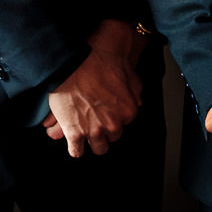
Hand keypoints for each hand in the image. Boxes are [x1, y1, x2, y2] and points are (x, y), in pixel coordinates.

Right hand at [42, 20, 146, 157]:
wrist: (73, 61)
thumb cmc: (99, 62)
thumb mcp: (128, 73)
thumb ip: (135, 90)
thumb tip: (138, 101)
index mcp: (128, 111)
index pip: (125, 123)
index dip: (115, 117)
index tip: (107, 112)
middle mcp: (114, 124)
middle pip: (113, 136)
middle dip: (106, 128)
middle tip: (97, 119)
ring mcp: (94, 130)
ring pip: (99, 147)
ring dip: (93, 140)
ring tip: (87, 131)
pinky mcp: (74, 132)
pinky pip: (76, 151)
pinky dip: (76, 148)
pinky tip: (74, 141)